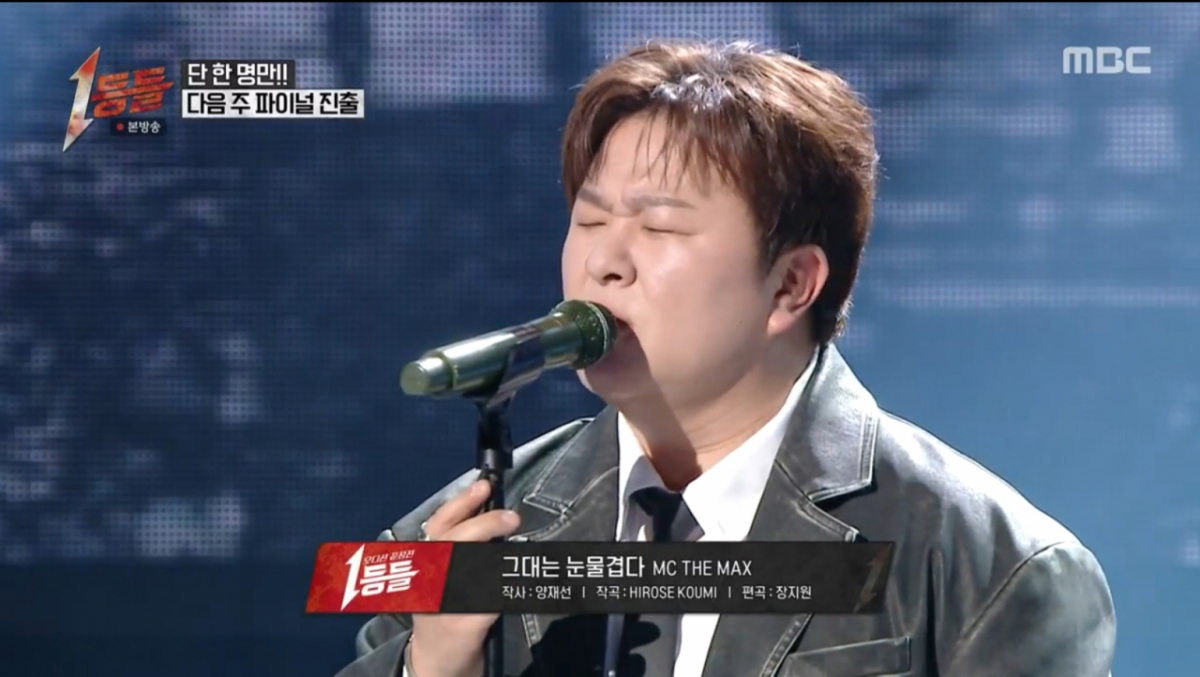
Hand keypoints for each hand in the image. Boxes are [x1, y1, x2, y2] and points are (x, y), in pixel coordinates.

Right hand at [408, 480, 520, 676]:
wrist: (437, 661)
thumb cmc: (443, 611)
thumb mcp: (440, 575)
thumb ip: (459, 546)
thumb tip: (490, 512)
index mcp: (424, 562)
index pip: (439, 524)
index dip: (462, 502)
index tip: (484, 486)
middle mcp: (430, 578)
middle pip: (456, 541)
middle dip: (486, 524)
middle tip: (512, 518)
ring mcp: (446, 602)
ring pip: (473, 565)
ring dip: (499, 553)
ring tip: (516, 542)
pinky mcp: (465, 623)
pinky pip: (490, 598)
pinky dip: (504, 588)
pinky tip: (516, 580)